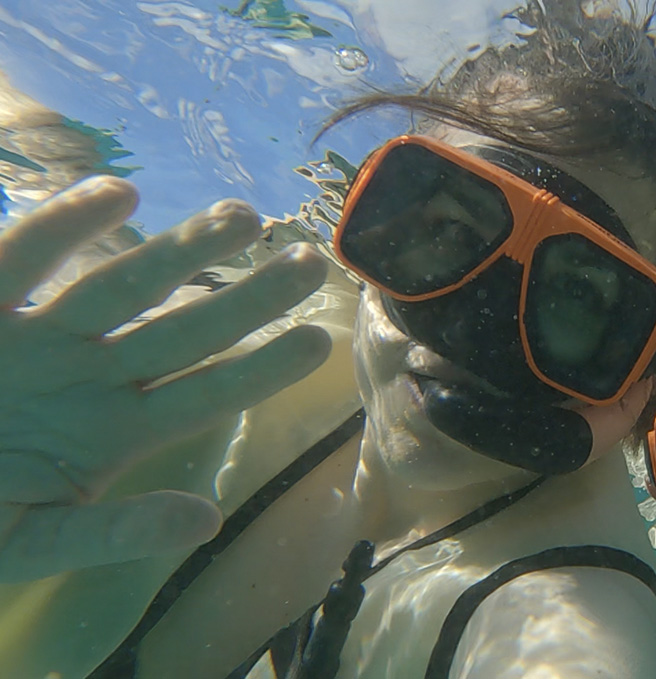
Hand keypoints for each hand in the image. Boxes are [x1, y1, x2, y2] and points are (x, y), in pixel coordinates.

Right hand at [0, 176, 331, 581]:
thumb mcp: (32, 543)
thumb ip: (115, 535)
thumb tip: (207, 521)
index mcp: (113, 433)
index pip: (203, 395)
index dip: (261, 369)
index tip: (321, 342)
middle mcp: (89, 376)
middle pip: (182, 330)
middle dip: (245, 298)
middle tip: (309, 262)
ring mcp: (38, 338)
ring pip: (120, 285)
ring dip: (180, 252)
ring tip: (244, 218)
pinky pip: (20, 261)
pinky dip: (60, 227)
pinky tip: (116, 195)